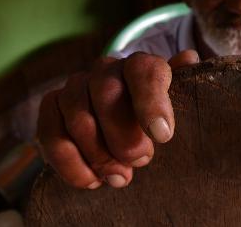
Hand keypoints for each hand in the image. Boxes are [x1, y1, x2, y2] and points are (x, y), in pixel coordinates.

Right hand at [36, 50, 198, 188]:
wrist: (122, 119)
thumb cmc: (153, 115)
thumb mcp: (176, 102)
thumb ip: (184, 83)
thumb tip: (189, 58)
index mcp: (138, 65)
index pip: (144, 71)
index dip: (152, 102)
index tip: (163, 136)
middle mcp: (104, 69)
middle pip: (107, 94)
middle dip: (124, 136)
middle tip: (142, 162)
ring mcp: (74, 86)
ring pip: (78, 117)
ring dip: (99, 155)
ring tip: (120, 177)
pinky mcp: (51, 107)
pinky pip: (51, 135)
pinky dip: (70, 164)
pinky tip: (92, 182)